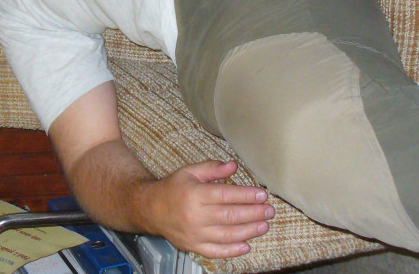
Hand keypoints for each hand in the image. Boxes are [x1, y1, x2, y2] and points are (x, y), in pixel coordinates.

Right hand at [137, 159, 274, 258]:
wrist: (150, 209)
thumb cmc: (172, 189)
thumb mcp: (189, 172)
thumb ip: (211, 169)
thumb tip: (233, 166)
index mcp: (194, 194)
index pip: (226, 195)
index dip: (246, 195)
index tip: (262, 194)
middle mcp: (195, 216)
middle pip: (230, 216)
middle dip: (253, 213)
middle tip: (269, 210)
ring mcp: (194, 234)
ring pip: (227, 235)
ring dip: (249, 231)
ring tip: (264, 225)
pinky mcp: (193, 247)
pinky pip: (216, 251)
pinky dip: (233, 250)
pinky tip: (247, 245)